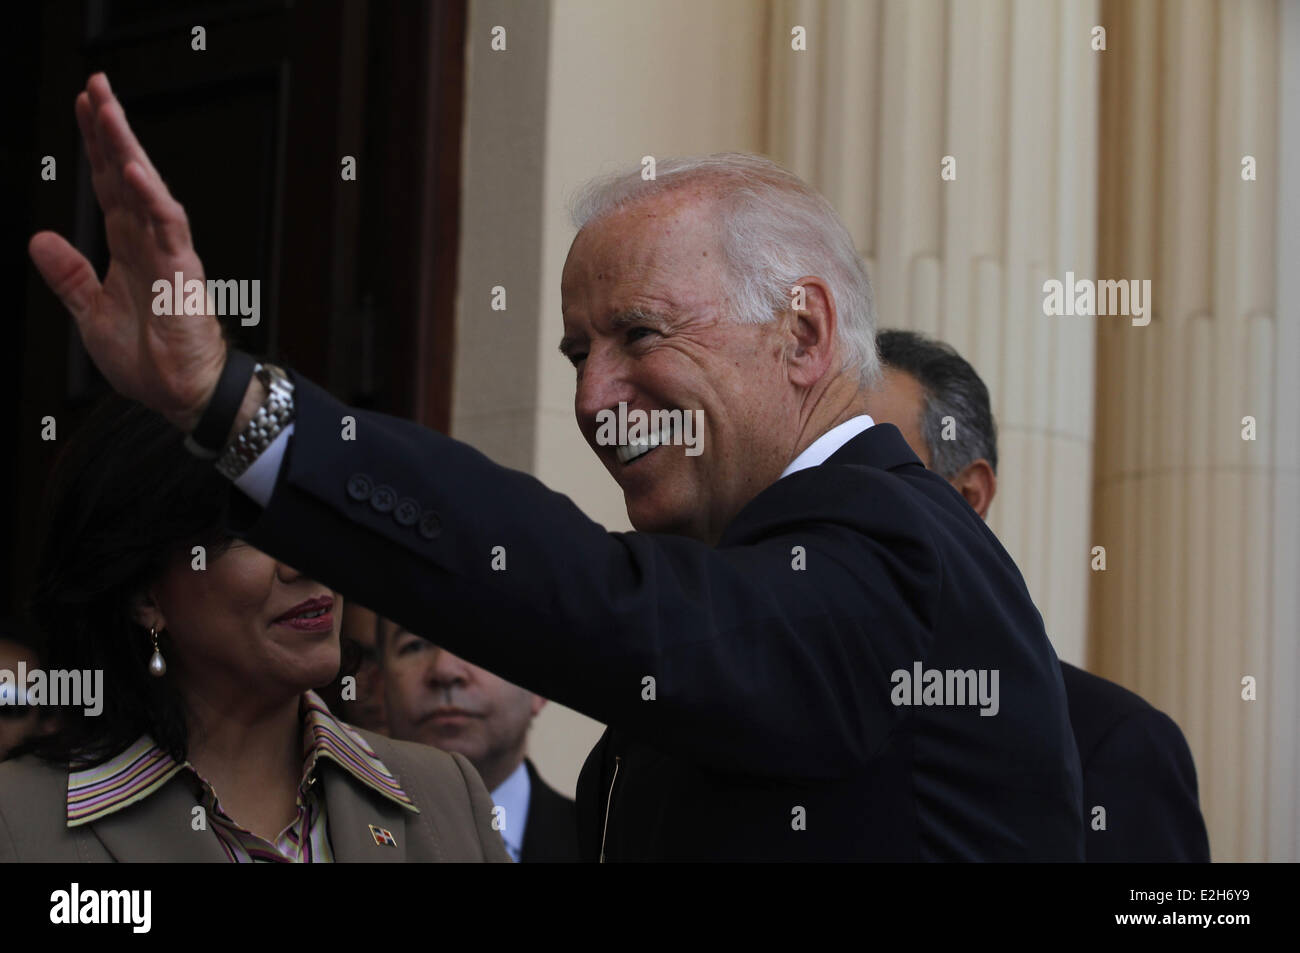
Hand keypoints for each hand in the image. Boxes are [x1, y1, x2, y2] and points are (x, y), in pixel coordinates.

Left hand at [28, 73, 226, 431]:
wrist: (181, 395)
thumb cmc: (150, 360)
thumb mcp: (90, 314)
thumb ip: (69, 276)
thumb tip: (40, 239)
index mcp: (128, 249)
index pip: (109, 185)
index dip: (95, 146)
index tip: (83, 106)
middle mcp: (148, 242)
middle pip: (126, 174)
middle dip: (111, 129)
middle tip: (97, 85)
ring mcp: (167, 253)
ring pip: (147, 189)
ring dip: (128, 148)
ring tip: (109, 111)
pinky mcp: (182, 271)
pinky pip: (167, 226)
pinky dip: (152, 197)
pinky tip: (135, 170)